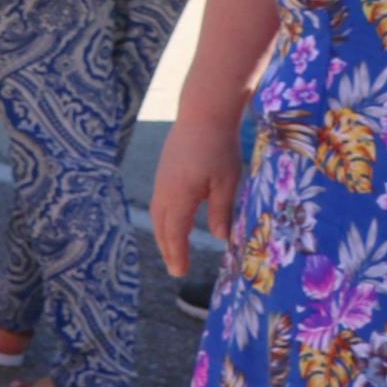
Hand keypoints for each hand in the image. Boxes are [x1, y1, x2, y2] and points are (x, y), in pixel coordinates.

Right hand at [151, 107, 243, 278]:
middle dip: (169, 249)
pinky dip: (164, 220)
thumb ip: (221, 211)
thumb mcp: (227, 182)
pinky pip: (159, 204)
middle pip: (162, 228)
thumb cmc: (219, 147)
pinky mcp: (163, 173)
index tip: (179, 272)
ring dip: (164, 236)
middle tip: (175, 269)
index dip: (177, 254)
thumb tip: (221, 239)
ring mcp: (161, 182)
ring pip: (158, 216)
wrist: (202, 113)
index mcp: (180, 196)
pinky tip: (172, 222)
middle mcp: (165, 192)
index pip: (176, 233)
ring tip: (172, 250)